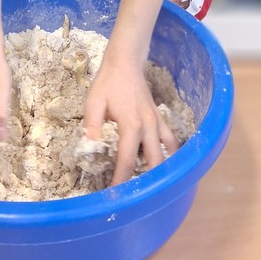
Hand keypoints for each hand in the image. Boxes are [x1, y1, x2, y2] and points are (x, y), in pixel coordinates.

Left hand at [83, 49, 176, 186]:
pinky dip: (169, 152)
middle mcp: (148, 126)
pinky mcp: (159, 117)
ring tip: (151, 183)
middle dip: (146, 181)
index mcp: (131, 125)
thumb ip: (92, 125)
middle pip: (153, 162)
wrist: (125, 62)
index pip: (127, 160)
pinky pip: (169, 139)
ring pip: (166, 152)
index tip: (115, 197)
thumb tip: (91, 147)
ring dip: (161, 168)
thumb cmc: (108, 82)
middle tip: (135, 195)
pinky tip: (164, 161)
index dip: (121, 180)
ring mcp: (156, 122)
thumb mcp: (94, 102)